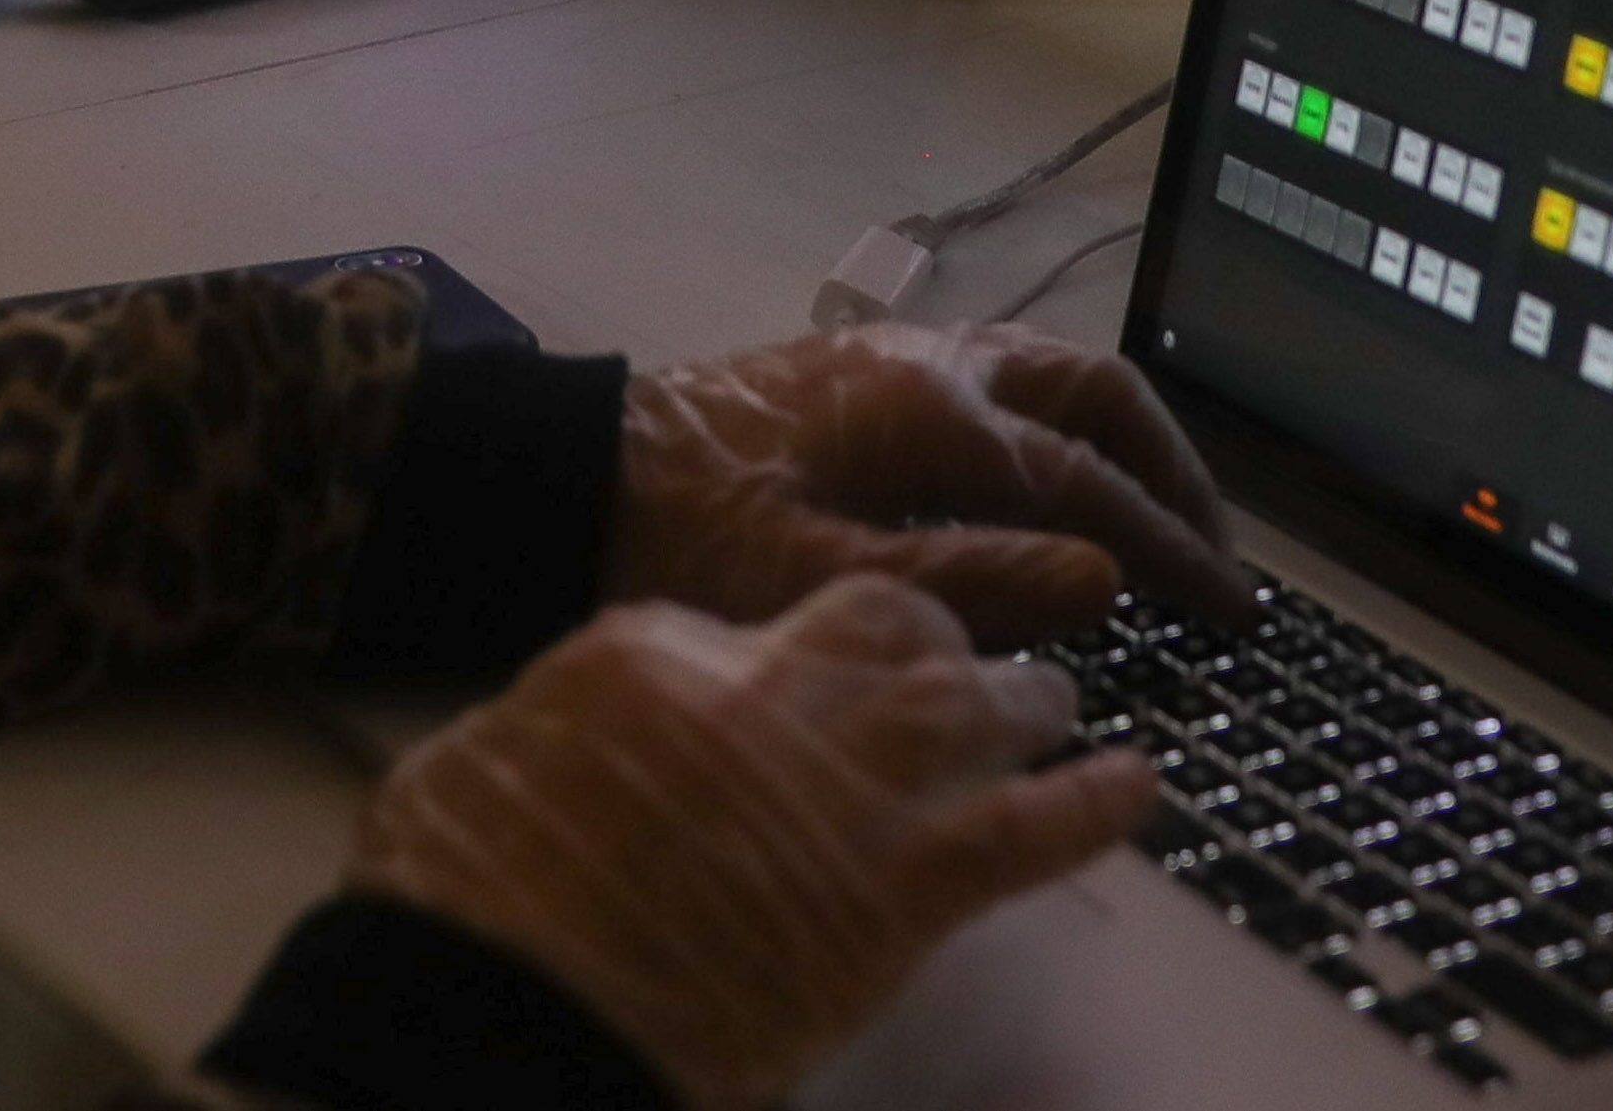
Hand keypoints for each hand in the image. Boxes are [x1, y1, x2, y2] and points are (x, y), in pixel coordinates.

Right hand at [351, 578, 1156, 1110]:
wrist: (507, 998)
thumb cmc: (474, 885)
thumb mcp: (501, 750)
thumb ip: (598, 709)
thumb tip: (653, 713)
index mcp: (668, 643)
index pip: (772, 614)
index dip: (810, 644)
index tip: (822, 668)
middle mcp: (785, 682)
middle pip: (897, 618)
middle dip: (930, 639)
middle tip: (948, 669)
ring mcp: (860, 779)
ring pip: (984, 697)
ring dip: (1020, 702)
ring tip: (1047, 710)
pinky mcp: (912, 885)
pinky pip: (1037, 826)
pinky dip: (1093, 802)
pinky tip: (1138, 785)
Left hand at [616, 321, 1244, 644]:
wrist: (567, 472)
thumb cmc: (684, 536)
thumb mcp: (822, 581)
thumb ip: (972, 579)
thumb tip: (1109, 579)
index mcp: (935, 409)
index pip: (1090, 482)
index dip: (1170, 547)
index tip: (1232, 608)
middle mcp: (935, 362)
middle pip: (1095, 393)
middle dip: (1170, 469)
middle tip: (1214, 554)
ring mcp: (901, 357)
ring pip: (1052, 377)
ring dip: (1120, 443)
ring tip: (1157, 522)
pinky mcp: (867, 374)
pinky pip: (1004, 385)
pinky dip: (1061, 434)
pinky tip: (1057, 498)